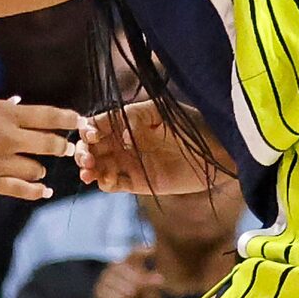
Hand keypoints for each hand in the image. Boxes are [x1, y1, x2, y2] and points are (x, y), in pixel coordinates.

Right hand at [0, 94, 80, 199]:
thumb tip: (17, 106)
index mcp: (5, 114)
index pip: (48, 116)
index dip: (68, 119)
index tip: (80, 121)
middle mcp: (8, 138)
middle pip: (49, 145)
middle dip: (62, 147)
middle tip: (67, 149)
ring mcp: (0, 163)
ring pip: (36, 169)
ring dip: (40, 169)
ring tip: (40, 169)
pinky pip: (20, 190)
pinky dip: (36, 191)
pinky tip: (43, 191)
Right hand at [76, 99, 225, 194]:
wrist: (215, 153)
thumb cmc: (190, 126)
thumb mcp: (161, 113)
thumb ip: (136, 115)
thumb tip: (119, 133)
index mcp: (126, 122)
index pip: (97, 125)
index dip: (88, 130)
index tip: (91, 136)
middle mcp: (123, 142)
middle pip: (92, 148)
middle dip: (83, 152)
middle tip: (86, 159)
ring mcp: (129, 162)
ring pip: (98, 167)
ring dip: (89, 170)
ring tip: (89, 173)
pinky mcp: (137, 183)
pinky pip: (112, 184)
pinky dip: (104, 183)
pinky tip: (106, 181)